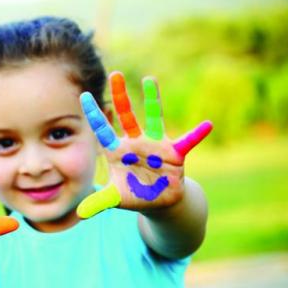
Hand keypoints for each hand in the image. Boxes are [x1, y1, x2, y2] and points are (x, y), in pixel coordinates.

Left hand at [77, 71, 212, 217]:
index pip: (103, 130)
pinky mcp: (174, 153)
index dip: (94, 115)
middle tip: (114, 73)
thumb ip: (98, 202)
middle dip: (120, 95)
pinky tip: (207, 125)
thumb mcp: (115, 199)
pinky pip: (187, 141)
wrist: (159, 201)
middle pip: (125, 115)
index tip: (84, 96)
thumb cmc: (134, 195)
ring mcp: (155, 145)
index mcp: (117, 151)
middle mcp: (135, 143)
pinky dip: (197, 135)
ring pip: (152, 117)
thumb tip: (79, 213)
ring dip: (151, 99)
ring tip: (149, 79)